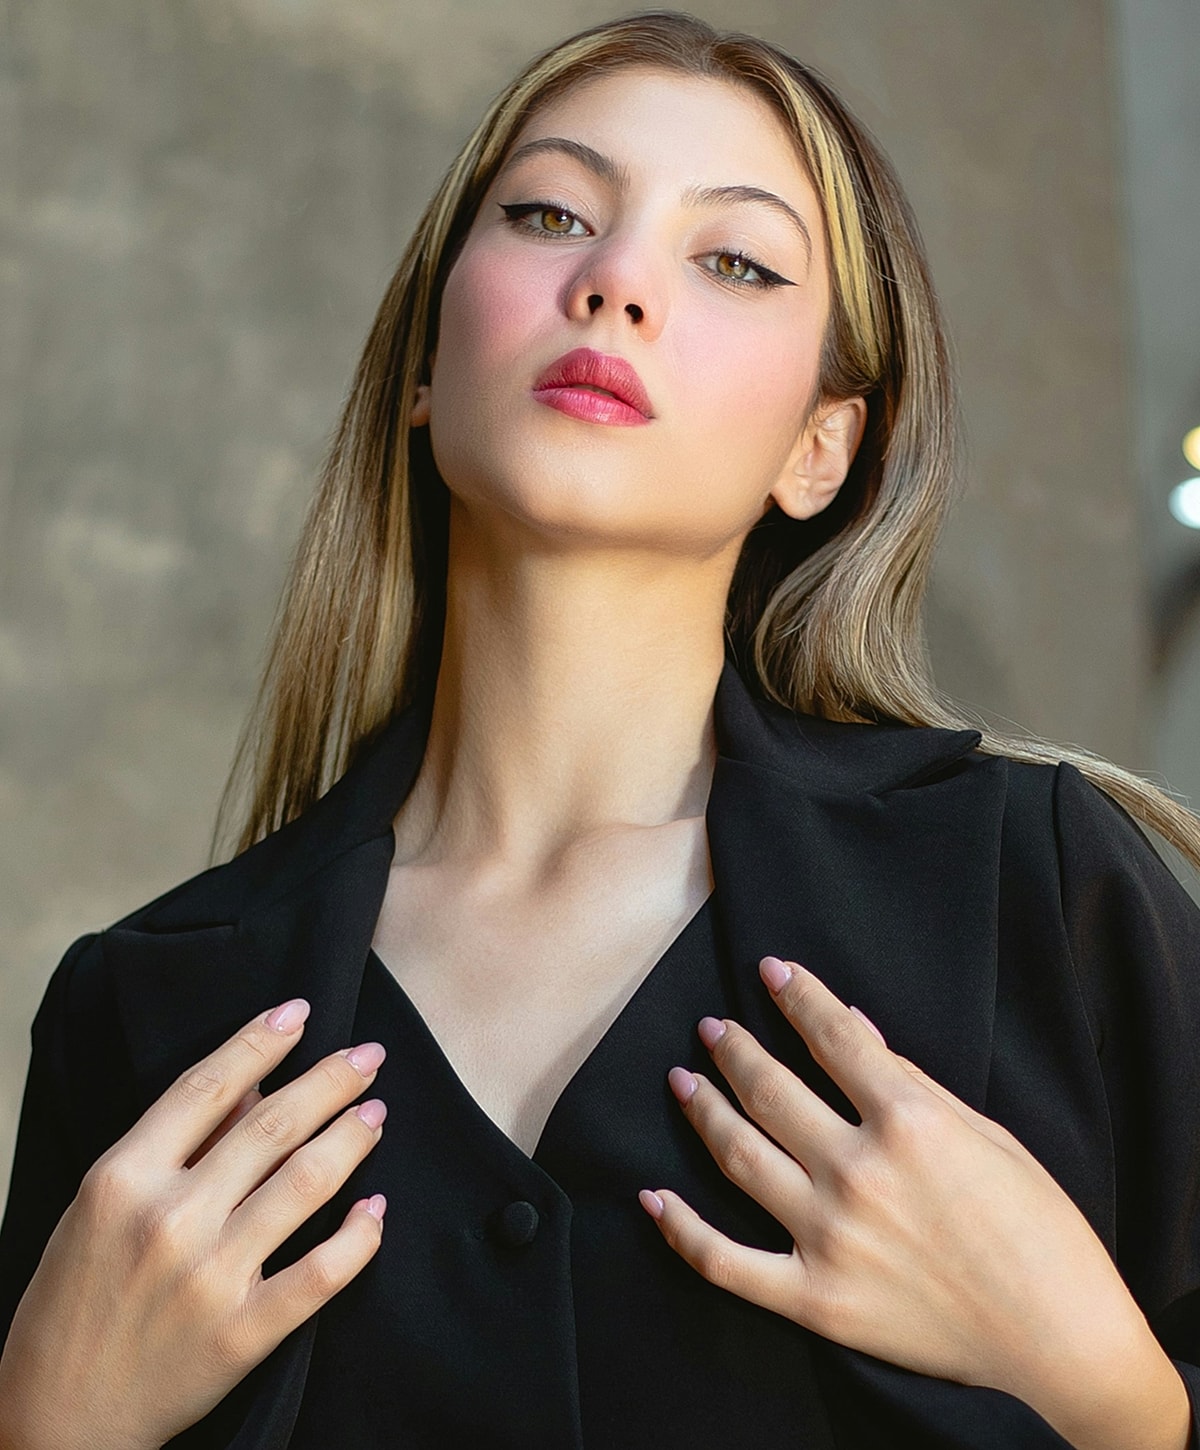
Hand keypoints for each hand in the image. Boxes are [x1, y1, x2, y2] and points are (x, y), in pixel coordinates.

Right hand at [0, 999, 388, 1449]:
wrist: (58, 1417)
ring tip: (375, 1113)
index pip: (207, 1086)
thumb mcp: (103, 1205)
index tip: (300, 1012)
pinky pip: (323, 1271)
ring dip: (353, 1138)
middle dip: (330, 1079)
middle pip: (271, 1124)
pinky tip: (376, 1207)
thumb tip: (252, 1083)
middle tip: (369, 1056)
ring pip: (306, 1183)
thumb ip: (176, 1144)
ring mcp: (211, 1278)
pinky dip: (360, 1234)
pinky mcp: (244, 1333)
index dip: (260, 1040)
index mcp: (122, 1179)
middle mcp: (169, 1220)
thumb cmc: (78, 1299)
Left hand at [639, 958, 1191, 1449]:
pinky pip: (725, 1262)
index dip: (798, 995)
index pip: (833, 1036)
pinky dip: (681, 1229)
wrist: (1060, 1340)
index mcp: (908, 1122)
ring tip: (683, 1080)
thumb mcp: (989, 1135)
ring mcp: (829, 1238)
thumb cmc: (1040, 1230)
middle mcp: (859, 1172)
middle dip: (735, 1048)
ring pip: (740, 1156)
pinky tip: (651, 1194)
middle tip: (711, 1026)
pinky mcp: (814, 1300)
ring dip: (704, 1110)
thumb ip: (913, 1081)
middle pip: (771, 1089)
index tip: (772, 969)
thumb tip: (855, 1028)